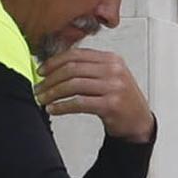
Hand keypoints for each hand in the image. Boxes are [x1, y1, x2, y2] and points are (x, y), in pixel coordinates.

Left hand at [36, 48, 154, 142]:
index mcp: (111, 59)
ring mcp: (113, 87)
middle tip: (39, 88)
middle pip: (72, 69)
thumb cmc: (121, 100)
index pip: (77, 54)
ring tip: (43, 100)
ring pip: (73, 85)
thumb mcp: (109, 77)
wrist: (138, 122)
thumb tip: (55, 69)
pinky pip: (79, 103)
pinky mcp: (110, 105)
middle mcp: (113, 70)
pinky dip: (62, 106)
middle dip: (50, 79)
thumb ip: (88, 69)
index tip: (41, 71)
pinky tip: (53, 109)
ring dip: (53, 93)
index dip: (55, 62)